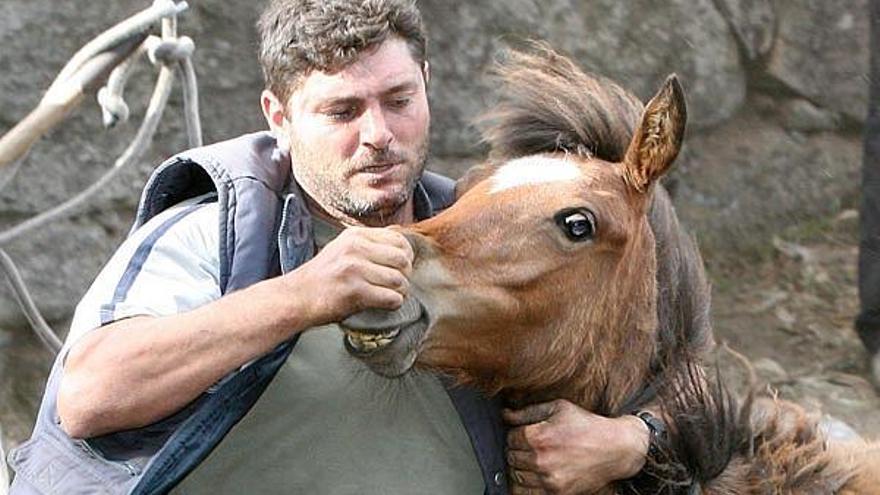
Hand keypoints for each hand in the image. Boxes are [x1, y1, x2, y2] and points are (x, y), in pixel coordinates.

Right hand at [286, 226, 412, 325]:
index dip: (406, 256)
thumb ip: (369, 243)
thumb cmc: (321, 277)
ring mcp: (354, 269)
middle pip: (402, 259)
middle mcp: (355, 248)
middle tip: (397, 285)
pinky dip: (393, 304)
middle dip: (405, 275)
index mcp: (355, 236)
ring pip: (399, 280)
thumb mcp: (342, 248)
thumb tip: (400, 237)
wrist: (296, 298)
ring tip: (390, 295)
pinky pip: (391, 298)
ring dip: (400, 292)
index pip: (399, 240)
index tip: (399, 268)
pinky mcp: (354, 291)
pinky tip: (384, 304)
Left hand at [504, 399, 648, 493]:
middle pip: (511, 457)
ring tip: (533, 459)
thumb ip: (527, 412)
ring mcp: (549, 479)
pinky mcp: (557, 493)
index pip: (510, 437)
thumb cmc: (586, 425)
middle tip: (530, 446)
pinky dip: (525, 485)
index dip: (516, 434)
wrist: (614, 449)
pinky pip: (527, 493)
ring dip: (521, 467)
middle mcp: (541, 460)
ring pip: (516, 475)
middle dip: (517, 450)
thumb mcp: (558, 408)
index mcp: (539, 436)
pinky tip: (534, 475)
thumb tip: (505, 414)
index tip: (525, 433)